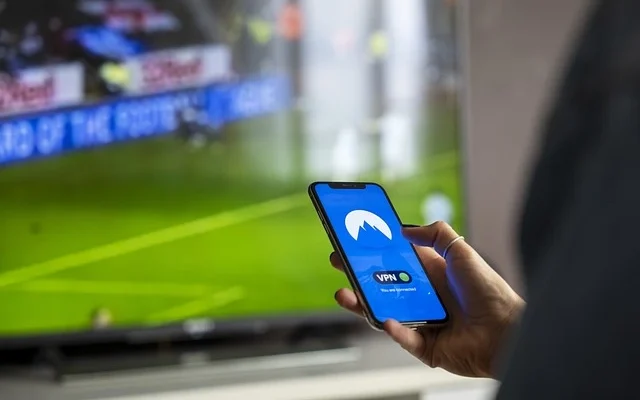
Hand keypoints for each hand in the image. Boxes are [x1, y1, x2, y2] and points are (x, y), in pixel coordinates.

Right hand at [330, 221, 524, 377]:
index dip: (373, 252)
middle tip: (339, 262)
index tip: (354, 240)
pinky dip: (393, 329)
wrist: (509, 331)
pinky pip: (403, 338)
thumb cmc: (490, 291)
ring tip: (346, 293)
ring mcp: (420, 322)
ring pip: (384, 312)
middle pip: (381, 286)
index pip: (394, 261)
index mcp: (429, 274)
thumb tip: (405, 228)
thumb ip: (436, 234)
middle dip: (358, 275)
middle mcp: (421, 297)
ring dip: (362, 303)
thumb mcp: (462, 251)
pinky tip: (387, 319)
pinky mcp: (424, 347)